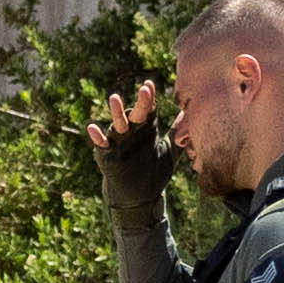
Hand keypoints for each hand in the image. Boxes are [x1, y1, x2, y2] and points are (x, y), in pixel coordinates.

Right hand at [88, 81, 168, 203]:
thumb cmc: (154, 173)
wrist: (140, 198)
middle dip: (141, 102)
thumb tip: (191, 115)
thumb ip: (177, 133)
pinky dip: (97, 137)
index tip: (150, 84)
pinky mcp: (108, 156)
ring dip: (116, 112)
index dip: (149, 97)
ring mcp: (120, 143)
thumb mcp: (169, 152)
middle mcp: (133, 132)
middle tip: (145, 90)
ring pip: (118, 125)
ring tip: (115, 98)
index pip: (149, 109)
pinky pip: (102, 145)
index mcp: (147, 129)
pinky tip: (93, 128)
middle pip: (137, 114)